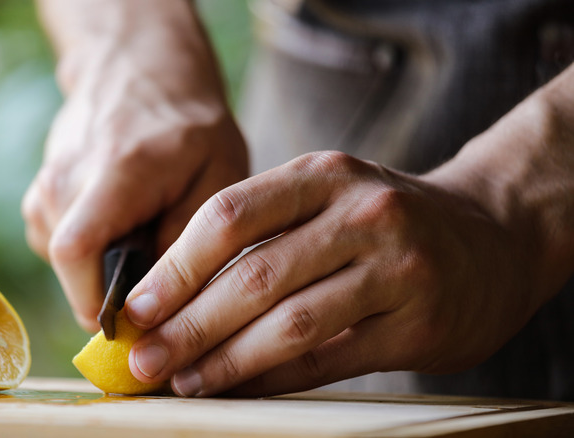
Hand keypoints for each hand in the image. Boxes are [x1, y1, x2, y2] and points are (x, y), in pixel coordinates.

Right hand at [22, 63, 246, 330]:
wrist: (140, 71)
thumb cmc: (189, 126)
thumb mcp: (218, 175)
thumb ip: (190, 239)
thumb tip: (159, 306)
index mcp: (114, 173)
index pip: (76, 252)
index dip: (98, 303)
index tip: (137, 324)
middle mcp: (64, 179)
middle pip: (70, 269)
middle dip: (111, 292)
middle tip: (157, 281)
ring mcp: (45, 185)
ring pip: (64, 264)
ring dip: (104, 269)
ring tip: (143, 236)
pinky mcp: (40, 195)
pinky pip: (60, 247)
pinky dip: (92, 252)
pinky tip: (121, 225)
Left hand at [123, 147, 558, 396]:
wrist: (492, 235)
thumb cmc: (385, 220)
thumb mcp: (328, 197)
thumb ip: (261, 235)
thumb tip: (175, 296)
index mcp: (323, 175)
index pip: (229, 215)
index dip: (175, 267)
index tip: (135, 307)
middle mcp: (360, 214)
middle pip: (254, 275)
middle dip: (189, 324)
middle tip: (144, 357)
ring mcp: (395, 268)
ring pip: (290, 323)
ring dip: (225, 359)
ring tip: (182, 380)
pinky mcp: (417, 323)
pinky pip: (328, 359)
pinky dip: (274, 379)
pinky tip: (238, 388)